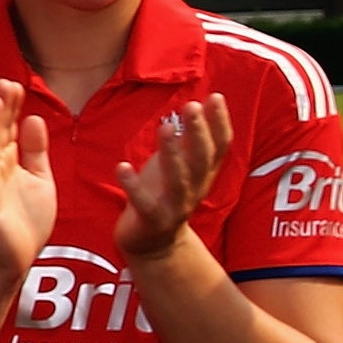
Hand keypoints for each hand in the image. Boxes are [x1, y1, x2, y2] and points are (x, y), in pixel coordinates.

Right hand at [0, 80, 55, 275]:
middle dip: (0, 108)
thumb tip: (34, 118)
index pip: (9, 128)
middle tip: (3, 83)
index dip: (11, 107)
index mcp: (8, 162)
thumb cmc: (26, 221)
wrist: (16, 258)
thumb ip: (36, 151)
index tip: (14, 83)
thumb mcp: (40, 179)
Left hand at [117, 94, 229, 260]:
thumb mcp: (178, 165)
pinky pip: (144, 204)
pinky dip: (133, 186)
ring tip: (164, 128)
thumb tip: (198, 105)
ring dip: (171, 154)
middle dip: (199, 133)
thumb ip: (188, 141)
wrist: (154, 245)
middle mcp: (195, 189)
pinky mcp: (152, 220)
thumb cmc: (164, 195)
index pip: (220, 147)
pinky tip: (121, 166)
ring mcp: (175, 206)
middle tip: (192, 106)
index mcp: (202, 174)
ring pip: (178, 180)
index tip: (216, 96)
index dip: (220, 123)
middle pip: (201, 160)